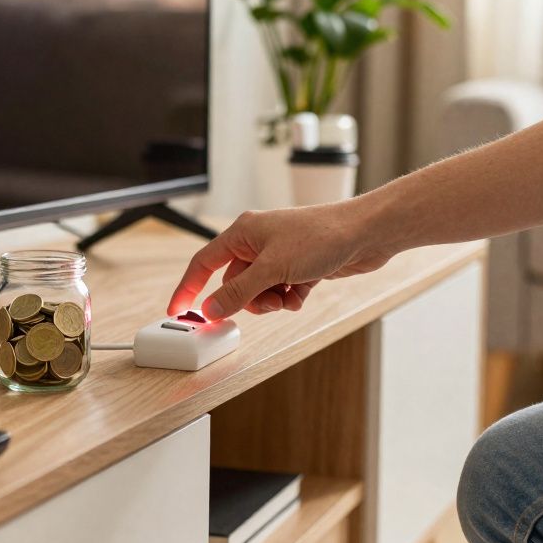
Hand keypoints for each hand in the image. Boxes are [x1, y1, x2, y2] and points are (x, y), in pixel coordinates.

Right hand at [166, 201, 397, 320]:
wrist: (365, 233)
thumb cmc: (320, 236)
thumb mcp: (272, 269)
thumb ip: (237, 292)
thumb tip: (210, 309)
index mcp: (243, 232)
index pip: (203, 262)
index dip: (188, 287)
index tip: (176, 310)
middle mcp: (258, 242)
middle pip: (233, 282)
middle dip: (247, 300)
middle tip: (266, 304)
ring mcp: (279, 254)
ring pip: (258, 290)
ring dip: (270, 301)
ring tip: (288, 298)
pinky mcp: (299, 267)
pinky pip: (281, 292)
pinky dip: (289, 298)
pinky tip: (303, 293)